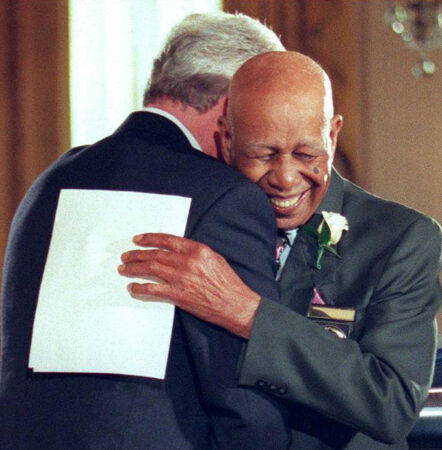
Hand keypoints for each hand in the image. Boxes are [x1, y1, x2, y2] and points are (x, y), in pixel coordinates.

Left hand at [118, 233, 260, 338]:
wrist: (234, 303)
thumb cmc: (227, 282)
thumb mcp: (214, 258)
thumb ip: (194, 252)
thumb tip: (177, 251)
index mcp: (197, 249)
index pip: (167, 240)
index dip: (149, 239)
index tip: (138, 239)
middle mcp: (187, 261)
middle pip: (155, 254)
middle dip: (137, 254)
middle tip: (126, 256)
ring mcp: (181, 278)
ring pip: (150, 269)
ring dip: (134, 268)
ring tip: (124, 268)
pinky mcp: (178, 294)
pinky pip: (152, 289)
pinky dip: (139, 288)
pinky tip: (132, 287)